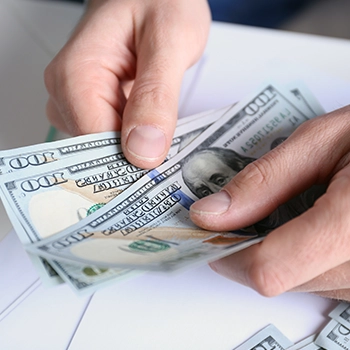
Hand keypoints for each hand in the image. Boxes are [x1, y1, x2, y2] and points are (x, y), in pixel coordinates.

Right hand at [44, 0, 210, 167]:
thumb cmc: (160, 0)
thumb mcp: (169, 42)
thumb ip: (155, 96)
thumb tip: (142, 151)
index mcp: (77, 75)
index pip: (94, 143)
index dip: (127, 163)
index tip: (159, 175)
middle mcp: (68, 91)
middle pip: (96, 151)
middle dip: (134, 160)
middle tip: (169, 158)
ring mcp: (79, 100)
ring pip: (105, 148)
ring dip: (137, 151)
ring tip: (165, 136)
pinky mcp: (96, 105)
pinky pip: (112, 137)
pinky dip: (136, 141)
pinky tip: (155, 131)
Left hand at [190, 105, 349, 300]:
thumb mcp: (321, 142)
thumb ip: (263, 181)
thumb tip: (211, 214)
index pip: (270, 269)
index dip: (229, 252)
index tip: (209, 231)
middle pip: (280, 278)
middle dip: (247, 247)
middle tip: (239, 214)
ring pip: (298, 282)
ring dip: (275, 252)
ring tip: (280, 213)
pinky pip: (321, 280)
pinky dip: (300, 256)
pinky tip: (304, 226)